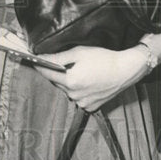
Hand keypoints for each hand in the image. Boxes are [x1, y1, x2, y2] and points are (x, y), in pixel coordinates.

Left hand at [33, 45, 148, 112]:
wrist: (125, 71)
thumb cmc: (104, 59)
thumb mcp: (79, 52)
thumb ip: (58, 57)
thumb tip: (41, 58)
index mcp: (70, 81)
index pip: (47, 73)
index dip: (40, 66)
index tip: (34, 61)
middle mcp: (74, 95)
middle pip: (57, 81)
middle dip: (58, 72)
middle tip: (68, 62)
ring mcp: (82, 103)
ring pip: (67, 90)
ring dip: (69, 81)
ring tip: (83, 71)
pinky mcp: (90, 107)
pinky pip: (78, 97)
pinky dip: (79, 89)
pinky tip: (89, 81)